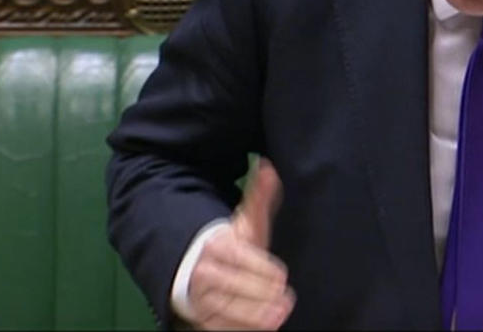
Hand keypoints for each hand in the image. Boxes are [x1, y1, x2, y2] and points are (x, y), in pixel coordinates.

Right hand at [186, 160, 295, 329]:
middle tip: (283, 299)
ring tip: (278, 315)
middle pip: (231, 285)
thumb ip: (259, 198)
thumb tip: (267, 166)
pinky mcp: (202, 318)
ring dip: (251, 315)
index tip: (281, 276)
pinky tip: (263, 327)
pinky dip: (238, 328)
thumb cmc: (231, 243)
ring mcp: (201, 297)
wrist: (199, 264)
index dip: (260, 269)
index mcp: (216, 246)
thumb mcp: (245, 221)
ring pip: (224, 308)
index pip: (238, 258)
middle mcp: (204, 272)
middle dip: (258, 292)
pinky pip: (218, 326)